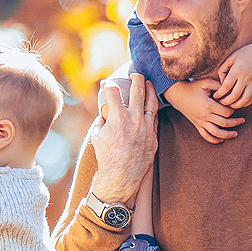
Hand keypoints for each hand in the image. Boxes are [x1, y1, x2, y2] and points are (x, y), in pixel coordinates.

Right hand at [89, 74, 158, 204]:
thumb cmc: (106, 156)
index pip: (113, 92)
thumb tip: (105, 113)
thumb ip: (103, 121)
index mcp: (117, 117)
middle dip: (136, 79)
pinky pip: (155, 118)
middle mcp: (133, 118)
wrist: (120, 176)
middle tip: (135, 74)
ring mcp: (146, 127)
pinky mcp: (153, 136)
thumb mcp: (97, 135)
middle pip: (137, 90)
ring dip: (150, 89)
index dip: (108, 85)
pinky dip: (152, 109)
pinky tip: (151, 104)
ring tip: (149, 82)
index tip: (106, 83)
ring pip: (151, 101)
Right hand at [165, 79, 242, 143]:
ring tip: (235, 134)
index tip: (234, 106)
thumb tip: (230, 90)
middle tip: (242, 120)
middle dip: (235, 122)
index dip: (233, 110)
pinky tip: (221, 140)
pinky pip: (205, 136)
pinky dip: (214, 140)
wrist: (178, 95)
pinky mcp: (197, 125)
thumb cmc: (192, 87)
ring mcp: (200, 122)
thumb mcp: (205, 83)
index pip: (226, 112)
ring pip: (216, 133)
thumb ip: (218, 85)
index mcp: (208, 105)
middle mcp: (204, 116)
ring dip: (227, 135)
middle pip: (224, 123)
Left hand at [214, 37, 251, 107]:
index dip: (219, 94)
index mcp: (237, 70)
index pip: (226, 87)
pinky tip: (240, 103)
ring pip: (245, 99)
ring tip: (230, 105)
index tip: (215, 96)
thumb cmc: (246, 53)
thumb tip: (221, 82)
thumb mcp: (232, 57)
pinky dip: (246, 103)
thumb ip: (223, 69)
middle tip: (220, 103)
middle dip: (226, 102)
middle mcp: (245, 77)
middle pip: (234, 96)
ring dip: (236, 105)